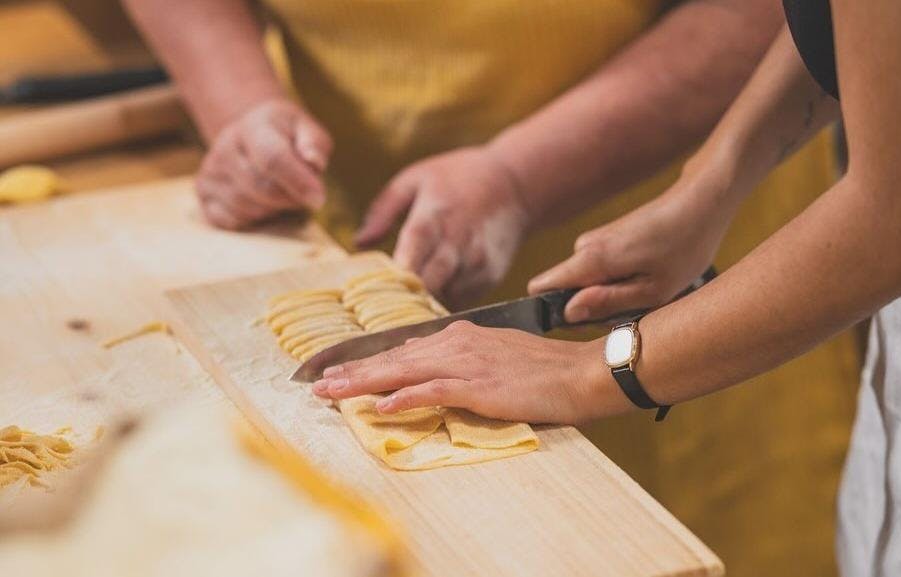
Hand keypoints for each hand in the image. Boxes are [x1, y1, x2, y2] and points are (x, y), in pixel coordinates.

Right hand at [195, 99, 332, 229]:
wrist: (251, 135)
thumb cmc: (287, 137)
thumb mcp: (307, 130)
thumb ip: (315, 144)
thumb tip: (314, 162)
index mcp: (253, 126)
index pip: (272, 158)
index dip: (298, 182)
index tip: (319, 199)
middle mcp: (225, 146)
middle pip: (262, 189)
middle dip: (290, 199)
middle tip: (304, 193)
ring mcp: (210, 171)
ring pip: (248, 208)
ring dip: (274, 209)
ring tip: (281, 192)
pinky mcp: (203, 193)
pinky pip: (232, 221)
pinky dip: (254, 219)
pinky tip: (261, 202)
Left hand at [311, 321, 629, 424]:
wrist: (582, 371)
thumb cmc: (545, 368)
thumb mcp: (496, 355)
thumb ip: (458, 358)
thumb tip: (420, 360)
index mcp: (460, 336)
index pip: (402, 349)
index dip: (366, 361)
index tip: (335, 371)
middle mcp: (457, 343)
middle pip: (393, 358)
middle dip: (351, 371)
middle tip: (315, 384)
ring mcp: (466, 363)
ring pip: (403, 370)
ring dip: (364, 383)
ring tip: (331, 393)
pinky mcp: (479, 385)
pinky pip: (433, 391)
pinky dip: (405, 397)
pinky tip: (381, 406)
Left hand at [354, 147, 530, 308]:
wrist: (515, 185)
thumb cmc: (458, 178)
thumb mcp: (415, 179)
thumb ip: (383, 210)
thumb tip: (359, 243)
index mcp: (434, 217)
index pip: (413, 254)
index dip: (396, 278)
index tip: (375, 292)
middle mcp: (459, 244)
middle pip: (429, 285)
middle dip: (406, 300)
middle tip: (381, 309)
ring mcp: (478, 264)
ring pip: (445, 299)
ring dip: (425, 304)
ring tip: (405, 305)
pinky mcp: (491, 278)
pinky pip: (462, 301)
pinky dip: (445, 301)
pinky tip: (433, 293)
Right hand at [528, 185, 731, 322]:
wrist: (701, 202)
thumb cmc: (685, 245)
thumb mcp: (653, 289)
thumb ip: (608, 303)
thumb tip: (569, 313)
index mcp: (591, 259)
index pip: (540, 287)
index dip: (552, 311)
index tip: (585, 324)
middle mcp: (585, 247)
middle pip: (567, 291)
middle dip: (594, 308)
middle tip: (636, 307)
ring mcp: (595, 240)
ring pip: (587, 282)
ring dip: (613, 295)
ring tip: (650, 288)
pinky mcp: (608, 239)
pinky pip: (600, 272)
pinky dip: (622, 281)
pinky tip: (651, 275)